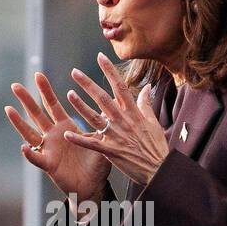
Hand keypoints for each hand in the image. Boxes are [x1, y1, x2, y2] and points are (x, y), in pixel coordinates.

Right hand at [5, 70, 111, 212]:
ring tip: (8, 109)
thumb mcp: (100, 138)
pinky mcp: (49, 165)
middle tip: (15, 85)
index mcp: (65, 127)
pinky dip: (30, 154)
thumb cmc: (96, 163)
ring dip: (19, 122)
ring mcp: (48, 150)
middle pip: (37, 114)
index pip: (53, 105)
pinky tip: (24, 147)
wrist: (93, 186)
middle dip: (26, 100)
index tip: (38, 74)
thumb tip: (113, 101)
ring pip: (30, 133)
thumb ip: (102, 122)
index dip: (45, 90)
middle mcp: (53, 136)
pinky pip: (37, 158)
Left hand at [64, 52, 170, 185]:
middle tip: (74, 72)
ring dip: (81, 106)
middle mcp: (123, 121)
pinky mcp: (111, 151)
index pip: (120, 86)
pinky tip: (67, 134)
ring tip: (69, 95)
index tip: (100, 56)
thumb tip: (147, 86)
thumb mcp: (153, 122)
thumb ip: (146, 103)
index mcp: (133, 112)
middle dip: (88, 84)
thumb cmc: (156, 146)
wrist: (159, 169)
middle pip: (103, 98)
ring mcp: (117, 136)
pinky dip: (80, 139)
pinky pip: (93, 144)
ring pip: (96, 118)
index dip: (110, 70)